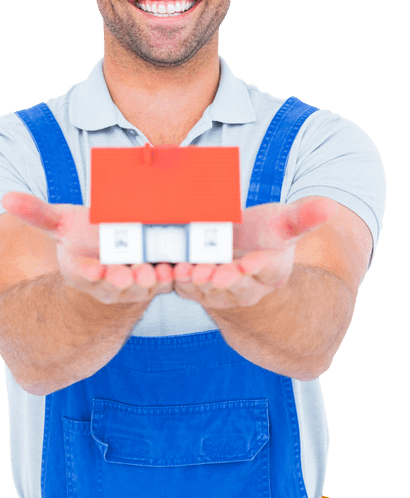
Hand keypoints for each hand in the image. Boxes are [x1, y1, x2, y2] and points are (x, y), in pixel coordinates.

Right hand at [1, 192, 173, 304]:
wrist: (117, 247)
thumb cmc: (84, 236)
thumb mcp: (62, 223)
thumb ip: (37, 213)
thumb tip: (5, 198)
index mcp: (83, 272)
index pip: (84, 275)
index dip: (89, 273)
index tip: (92, 269)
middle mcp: (109, 283)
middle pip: (116, 285)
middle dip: (122, 281)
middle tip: (130, 276)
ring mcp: (136, 284)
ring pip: (145, 286)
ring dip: (152, 282)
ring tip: (157, 273)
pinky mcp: (160, 279)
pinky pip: (170, 280)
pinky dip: (176, 275)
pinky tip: (181, 266)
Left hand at [172, 198, 333, 309]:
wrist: (237, 250)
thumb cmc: (265, 236)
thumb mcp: (284, 223)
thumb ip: (304, 217)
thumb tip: (331, 206)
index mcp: (273, 272)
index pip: (268, 271)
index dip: (258, 268)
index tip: (249, 262)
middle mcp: (247, 288)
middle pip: (236, 286)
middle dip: (226, 280)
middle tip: (216, 273)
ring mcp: (219, 291)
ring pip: (207, 290)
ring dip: (196, 283)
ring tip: (188, 270)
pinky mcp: (194, 288)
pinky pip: (182, 288)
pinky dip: (173, 281)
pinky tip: (166, 269)